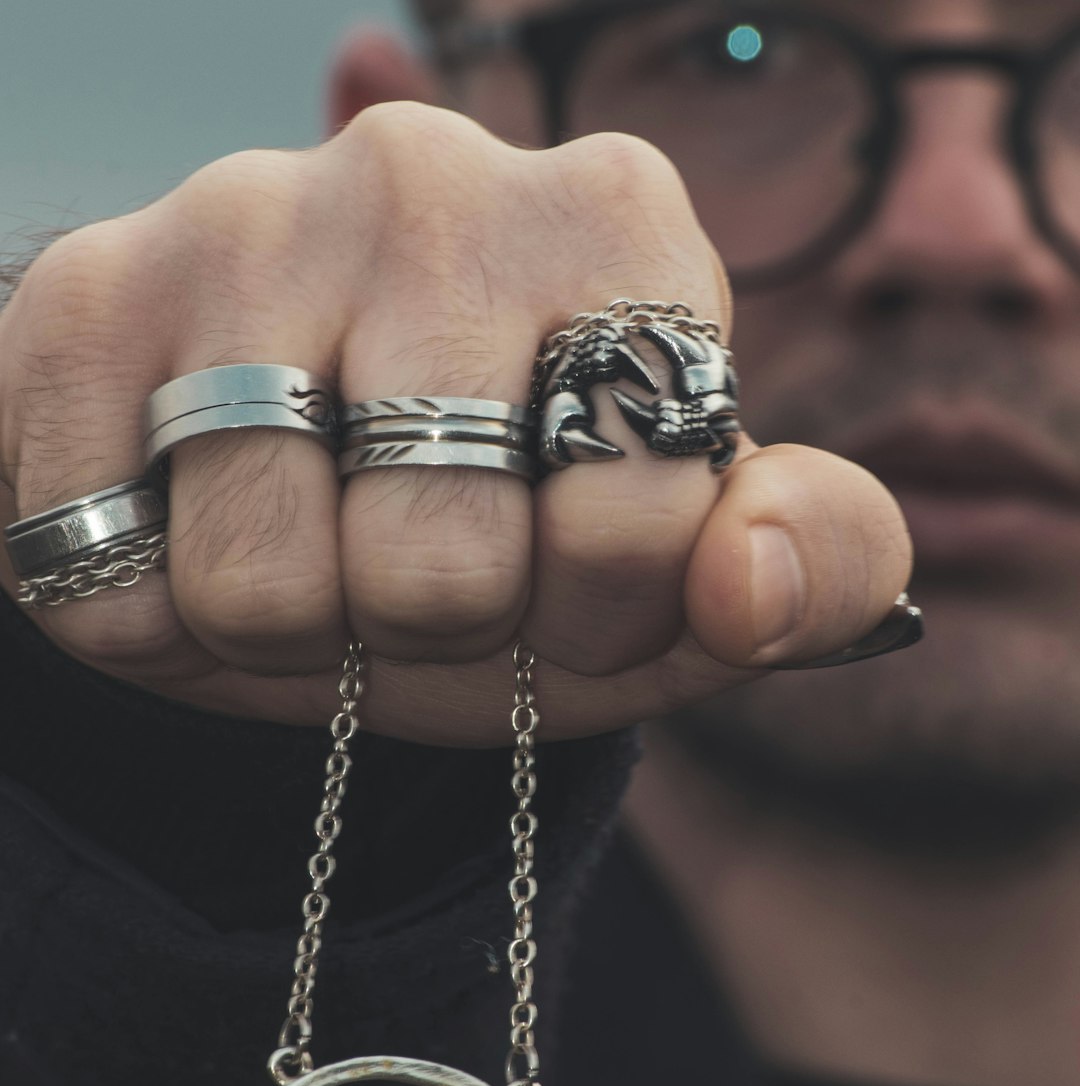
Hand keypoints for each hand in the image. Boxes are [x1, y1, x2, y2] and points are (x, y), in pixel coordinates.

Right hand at [0, 103, 911, 744]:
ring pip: (260, 584)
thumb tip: (749, 587)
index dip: (596, 612)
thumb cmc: (518, 531)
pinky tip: (193, 533)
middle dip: (432, 628)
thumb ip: (814, 563)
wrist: (307, 496)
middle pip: (438, 567)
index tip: (566, 581)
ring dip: (291, 632)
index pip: (638, 515)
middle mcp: (433, 179)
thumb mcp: (688, 560)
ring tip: (306, 555)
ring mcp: (243, 220)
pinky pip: (106, 576)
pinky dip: (158, 618)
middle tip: (418, 571)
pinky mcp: (87, 297)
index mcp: (620, 224)